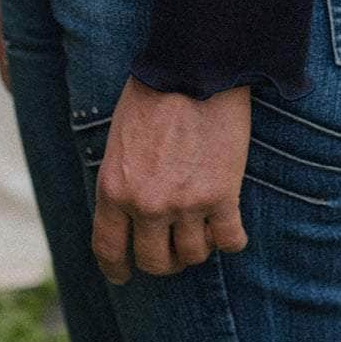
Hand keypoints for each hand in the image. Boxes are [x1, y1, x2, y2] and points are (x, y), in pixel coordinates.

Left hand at [91, 76, 250, 282]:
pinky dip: (231, 237)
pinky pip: (229, 240)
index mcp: (113, 189)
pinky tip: (230, 224)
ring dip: (199, 244)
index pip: (109, 250)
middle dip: (166, 258)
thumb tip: (131, 214)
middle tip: (175, 245)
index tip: (126, 274)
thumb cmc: (153, 93)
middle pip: (156, 262)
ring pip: (194, 255)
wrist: (192, 66)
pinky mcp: (221, 196)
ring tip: (204, 224)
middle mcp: (146, 205)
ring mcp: (184, 204)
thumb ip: (123, 181)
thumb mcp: (120, 140)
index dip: (118, 269)